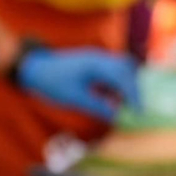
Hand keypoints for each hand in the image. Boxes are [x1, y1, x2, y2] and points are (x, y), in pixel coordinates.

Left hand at [17, 47, 138, 122]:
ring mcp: (98, 59)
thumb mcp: (76, 98)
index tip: (138, 112)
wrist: (36, 68)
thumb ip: (98, 107)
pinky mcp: (95, 64)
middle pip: (127, 70)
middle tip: (135, 110)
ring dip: (125, 87)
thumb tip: (118, 117)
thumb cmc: (53, 83)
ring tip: (122, 107)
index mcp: (96, 64)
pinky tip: (111, 100)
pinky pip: (112, 73)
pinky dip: (116, 86)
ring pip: (121, 70)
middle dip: (133, 90)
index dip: (133, 94)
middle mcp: (100, 58)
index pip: (123, 77)